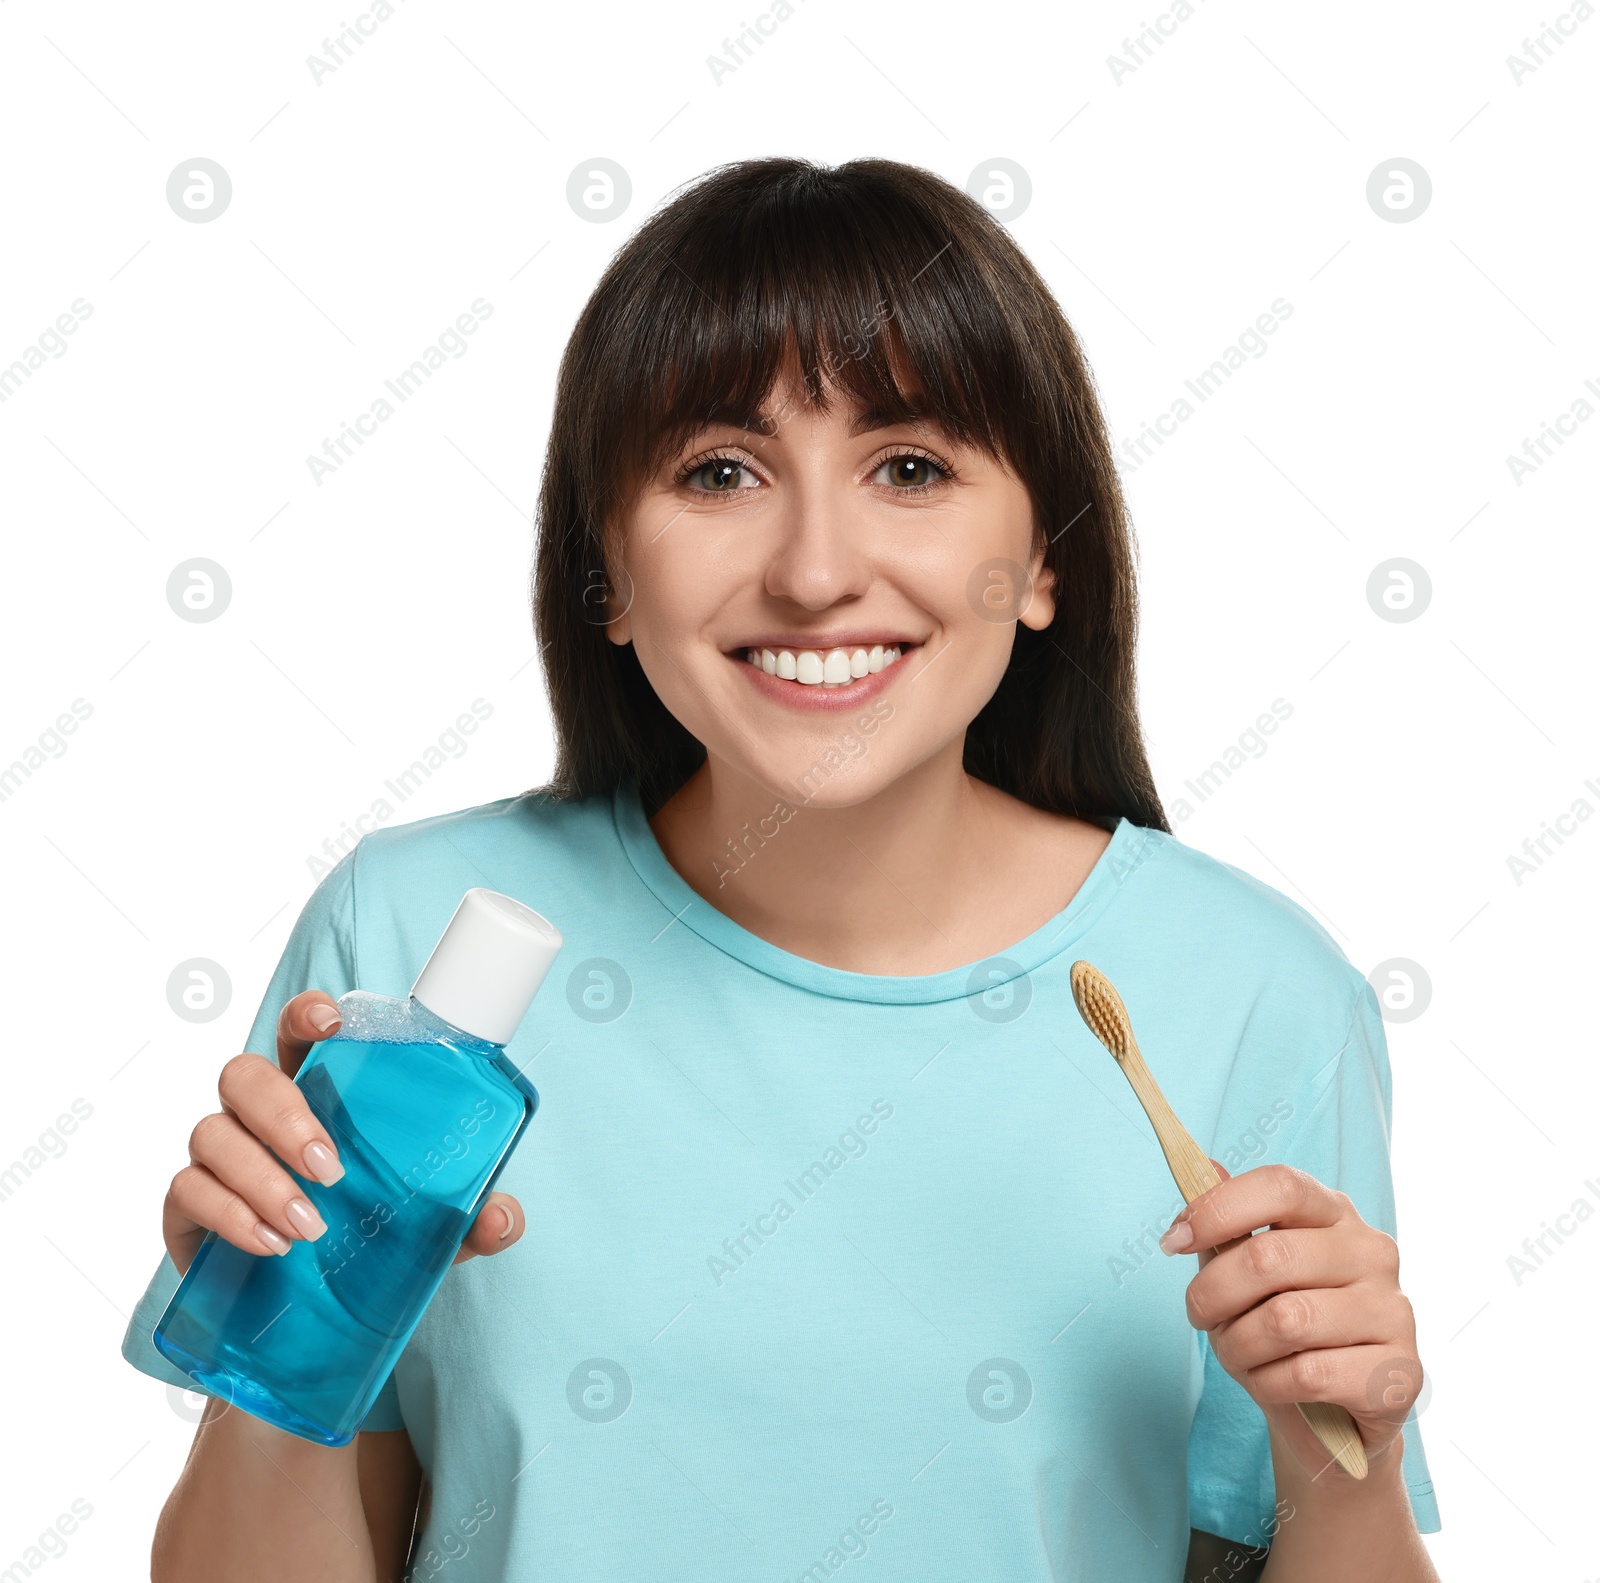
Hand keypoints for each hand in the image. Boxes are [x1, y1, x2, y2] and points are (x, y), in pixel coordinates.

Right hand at [163, 989, 525, 1275]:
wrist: (309, 1316)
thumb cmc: (368, 1238)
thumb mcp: (431, 1228)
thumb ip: (472, 1217)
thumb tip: (503, 1221)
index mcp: (316, 1092)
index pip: (296, 1031)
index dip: (304, 1014)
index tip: (332, 1021)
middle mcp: (258, 1114)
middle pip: (244, 1075)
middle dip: (285, 1115)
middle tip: (331, 1168)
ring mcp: (218, 1158)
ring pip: (213, 1133)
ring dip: (261, 1178)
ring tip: (309, 1226)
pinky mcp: (188, 1209)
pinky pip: (187, 1192)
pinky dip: (228, 1216)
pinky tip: (270, 1245)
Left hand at [1160, 1159, 1422, 1477]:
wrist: (1334, 1414)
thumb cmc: (1282, 1328)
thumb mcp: (1246, 1270)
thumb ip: (1227, 1223)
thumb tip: (1205, 1168)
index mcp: (1335, 1213)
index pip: (1280, 1186)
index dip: (1218, 1209)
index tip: (1173, 1241)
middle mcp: (1372, 1252)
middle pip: (1270, 1257)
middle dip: (1212, 1294)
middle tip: (1200, 1316)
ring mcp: (1393, 1310)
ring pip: (1286, 1320)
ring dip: (1238, 1345)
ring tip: (1237, 1355)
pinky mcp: (1401, 1372)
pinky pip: (1309, 1374)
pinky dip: (1269, 1383)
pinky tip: (1272, 1383)